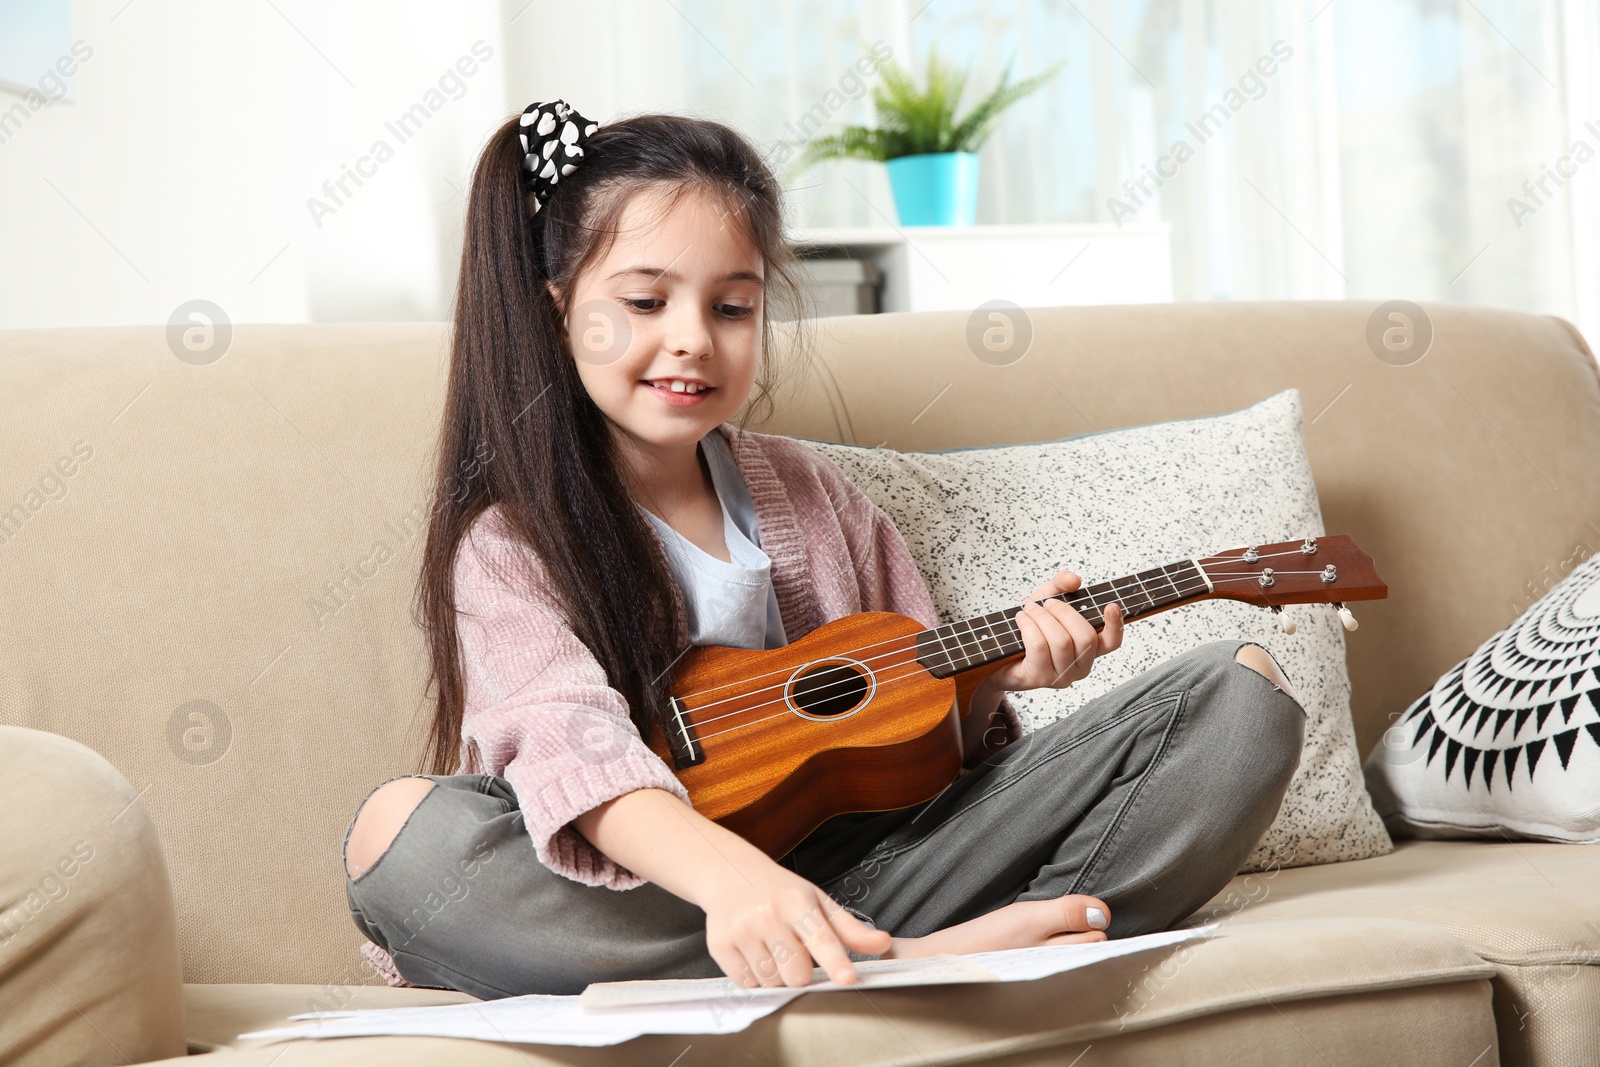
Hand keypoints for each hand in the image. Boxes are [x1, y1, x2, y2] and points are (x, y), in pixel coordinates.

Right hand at [700, 866, 892, 988]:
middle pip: (796, 973)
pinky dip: (755, 977)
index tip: (848, 979)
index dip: (835, 962)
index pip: (821, 937)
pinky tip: (754, 953)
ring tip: (771, 948)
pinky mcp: (719, 945)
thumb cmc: (782, 892)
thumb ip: (851, 929)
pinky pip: (746, 983)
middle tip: (794, 951)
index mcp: (797, 901)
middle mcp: (767, 913)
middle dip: (800, 972)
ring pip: (771, 982)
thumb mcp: (818, 902)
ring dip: (777, 975)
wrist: (731, 875)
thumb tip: (884, 944)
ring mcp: (741, 930)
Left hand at [986, 569, 1123, 692]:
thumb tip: (1074, 579)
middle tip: (1047, 603)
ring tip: (1030, 609)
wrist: (1001, 654)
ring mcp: (1061, 676)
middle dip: (1063, 612)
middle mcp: (1080, 666)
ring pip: (1061, 641)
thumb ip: (1060, 585)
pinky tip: (1021, 619)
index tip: (1110, 605)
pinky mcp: (1040, 678)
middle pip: (1085, 637)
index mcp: (1089, 649)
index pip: (1112, 642)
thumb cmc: (1030, 629)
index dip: (1116, 625)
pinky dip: (1028, 626)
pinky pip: (1038, 646)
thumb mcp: (1046, 601)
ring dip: (1042, 617)